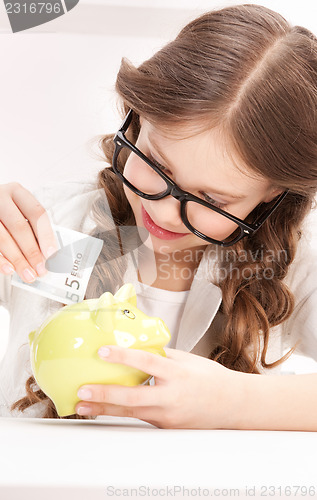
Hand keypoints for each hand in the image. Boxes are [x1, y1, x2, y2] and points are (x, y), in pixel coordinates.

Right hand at [0, 182, 56, 282]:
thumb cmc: (6, 213)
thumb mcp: (19, 212)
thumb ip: (33, 229)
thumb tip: (48, 256)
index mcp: (17, 192)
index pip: (36, 213)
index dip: (46, 235)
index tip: (52, 254)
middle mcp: (0, 198)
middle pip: (20, 227)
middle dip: (32, 252)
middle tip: (41, 270)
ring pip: (3, 238)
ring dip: (18, 260)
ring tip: (29, 275)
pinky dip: (1, 260)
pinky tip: (9, 270)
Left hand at [75, 345, 242, 428]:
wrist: (231, 405)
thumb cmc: (209, 378)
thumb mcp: (186, 360)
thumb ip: (160, 355)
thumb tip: (134, 346)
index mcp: (178, 373)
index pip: (147, 363)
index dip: (123, 357)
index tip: (102, 351)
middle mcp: (172, 396)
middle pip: (134, 397)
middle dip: (105, 394)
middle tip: (82, 389)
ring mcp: (168, 415)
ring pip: (131, 413)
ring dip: (104, 409)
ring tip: (82, 405)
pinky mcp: (165, 426)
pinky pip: (139, 418)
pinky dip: (120, 412)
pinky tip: (103, 408)